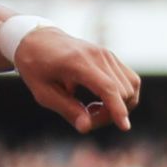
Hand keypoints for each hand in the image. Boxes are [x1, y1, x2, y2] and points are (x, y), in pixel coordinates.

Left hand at [14, 28, 141, 132]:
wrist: (37, 39)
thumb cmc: (35, 66)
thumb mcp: (43, 92)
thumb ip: (67, 109)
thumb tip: (86, 127)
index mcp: (77, 62)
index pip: (107, 87)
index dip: (117, 109)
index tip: (124, 127)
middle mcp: (96, 55)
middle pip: (121, 93)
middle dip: (109, 114)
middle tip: (85, 118)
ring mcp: (106, 53)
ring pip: (130, 88)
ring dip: (118, 106)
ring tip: (92, 108)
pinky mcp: (111, 56)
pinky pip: (130, 80)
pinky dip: (122, 96)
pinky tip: (101, 99)